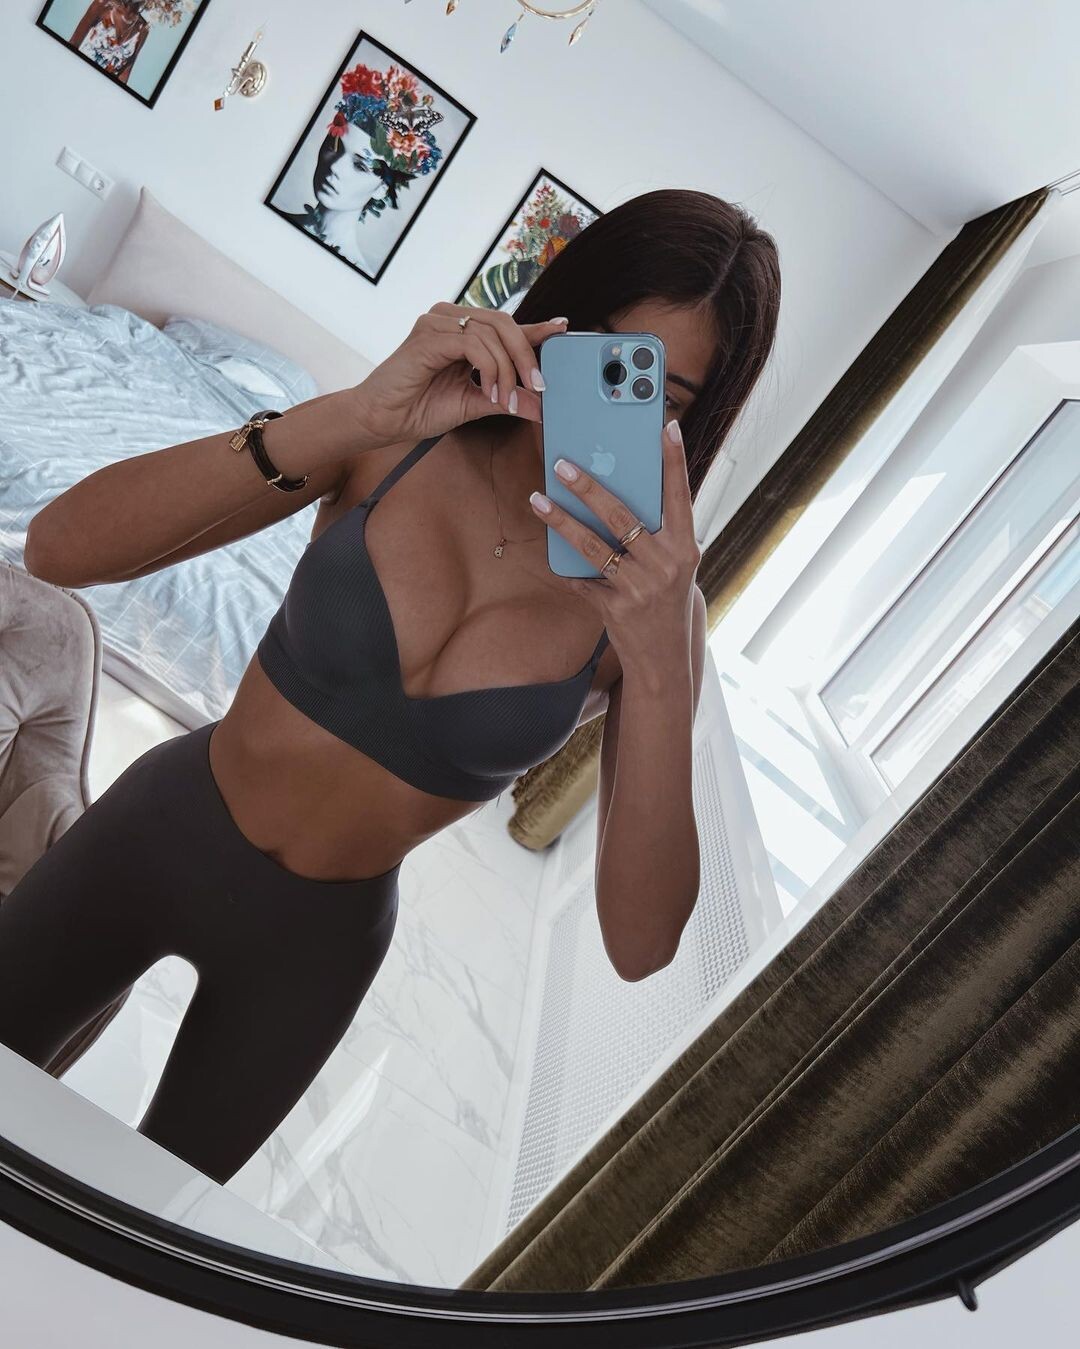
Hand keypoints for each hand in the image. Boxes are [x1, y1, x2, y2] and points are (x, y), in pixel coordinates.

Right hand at [351, 301, 567, 446]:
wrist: (381, 420)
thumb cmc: (419, 409)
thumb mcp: (474, 404)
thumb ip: (506, 399)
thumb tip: (540, 406)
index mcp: (462, 332)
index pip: (506, 326)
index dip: (536, 328)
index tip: (563, 329)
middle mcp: (450, 319)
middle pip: (505, 323)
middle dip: (527, 356)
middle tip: (538, 386)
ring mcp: (438, 323)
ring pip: (492, 333)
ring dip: (507, 369)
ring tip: (504, 399)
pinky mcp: (428, 335)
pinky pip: (472, 343)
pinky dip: (488, 367)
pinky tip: (488, 390)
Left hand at [528, 419, 701, 680]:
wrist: (663, 659)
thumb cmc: (665, 602)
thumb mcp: (673, 567)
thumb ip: (656, 534)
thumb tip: (617, 492)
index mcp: (685, 549)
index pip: (681, 496)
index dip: (675, 461)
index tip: (667, 426)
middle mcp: (666, 565)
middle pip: (622, 516)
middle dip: (589, 487)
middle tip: (562, 464)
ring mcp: (640, 587)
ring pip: (592, 545)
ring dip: (561, 520)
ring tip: (537, 500)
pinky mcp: (615, 607)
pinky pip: (581, 578)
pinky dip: (564, 565)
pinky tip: (548, 550)